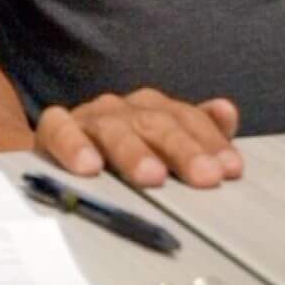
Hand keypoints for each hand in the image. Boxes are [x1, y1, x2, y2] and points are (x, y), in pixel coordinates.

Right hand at [34, 88, 244, 188]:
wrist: (62, 149)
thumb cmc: (119, 151)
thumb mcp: (162, 142)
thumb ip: (197, 130)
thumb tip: (227, 112)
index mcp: (152, 109)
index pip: (187, 119)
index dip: (210, 142)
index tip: (230, 169)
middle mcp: (123, 108)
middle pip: (156, 124)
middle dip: (183, 149)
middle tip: (204, 176)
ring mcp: (89, 117)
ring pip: (113, 128)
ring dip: (134, 151)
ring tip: (152, 176)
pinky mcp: (54, 129)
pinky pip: (60, 129)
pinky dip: (74, 145)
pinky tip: (89, 166)